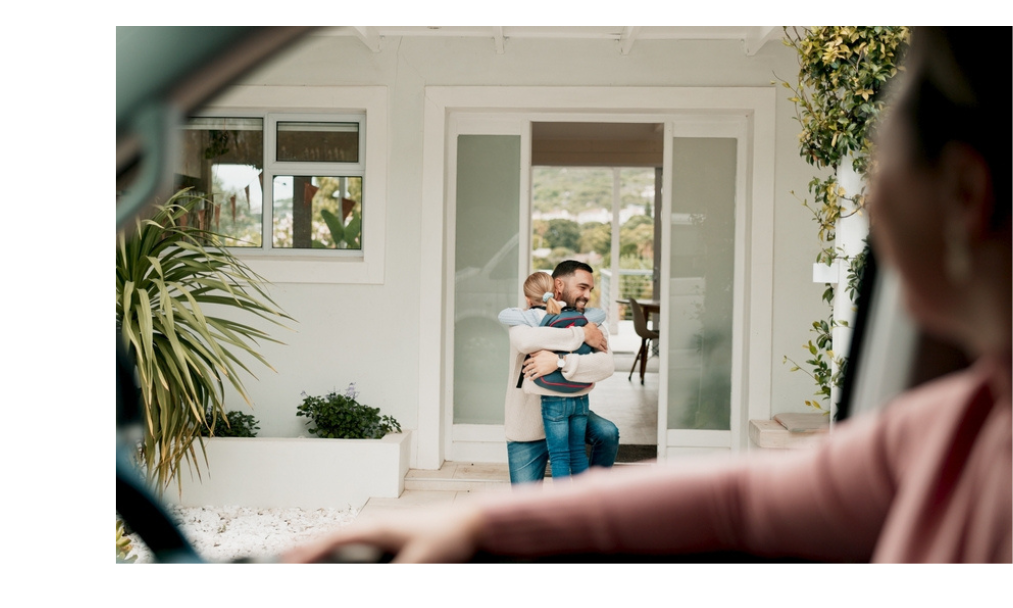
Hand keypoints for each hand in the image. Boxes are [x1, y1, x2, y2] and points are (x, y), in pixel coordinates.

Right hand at [282, 504, 484, 563]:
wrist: (471, 520)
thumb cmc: (449, 533)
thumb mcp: (420, 560)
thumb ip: (397, 577)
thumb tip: (374, 589)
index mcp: (377, 526)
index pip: (334, 539)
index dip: (309, 551)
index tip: (288, 561)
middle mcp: (376, 523)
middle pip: (332, 536)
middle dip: (307, 548)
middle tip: (283, 559)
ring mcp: (383, 527)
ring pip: (343, 536)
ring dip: (323, 546)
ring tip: (303, 556)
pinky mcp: (392, 533)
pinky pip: (357, 539)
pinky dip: (340, 545)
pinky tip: (340, 554)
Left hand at [523, 350, 558, 378]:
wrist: (556, 361)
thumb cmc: (550, 356)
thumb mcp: (542, 352)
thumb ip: (536, 353)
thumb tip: (530, 354)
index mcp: (536, 358)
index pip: (528, 361)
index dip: (525, 363)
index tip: (524, 364)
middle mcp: (536, 364)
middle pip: (528, 367)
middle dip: (525, 370)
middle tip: (523, 371)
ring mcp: (538, 368)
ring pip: (530, 372)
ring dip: (527, 375)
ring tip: (525, 376)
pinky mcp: (541, 373)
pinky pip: (535, 376)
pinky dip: (532, 378)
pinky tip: (530, 379)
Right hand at [583, 323, 607, 350]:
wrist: (585, 333)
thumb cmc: (587, 329)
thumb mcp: (591, 324)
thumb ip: (594, 324)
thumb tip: (596, 324)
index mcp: (598, 331)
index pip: (602, 334)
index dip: (602, 336)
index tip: (602, 338)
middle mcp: (600, 336)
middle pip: (604, 340)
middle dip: (605, 342)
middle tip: (606, 344)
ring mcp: (599, 341)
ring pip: (604, 344)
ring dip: (605, 346)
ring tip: (606, 348)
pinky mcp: (597, 345)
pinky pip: (602, 348)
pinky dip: (604, 350)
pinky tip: (605, 352)